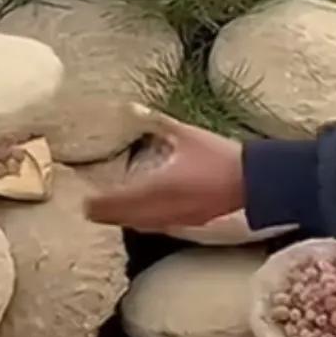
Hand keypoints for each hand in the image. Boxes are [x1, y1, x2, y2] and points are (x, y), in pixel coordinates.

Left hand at [86, 109, 245, 231]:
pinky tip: (142, 214)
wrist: (253, 182)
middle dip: (105, 215)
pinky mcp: (189, 224)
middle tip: (89, 208)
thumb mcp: (185, 134)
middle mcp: (161, 211)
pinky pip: (156, 227)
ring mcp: (175, 221)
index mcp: (155, 189)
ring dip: (123, 220)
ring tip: (110, 211)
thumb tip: (131, 108)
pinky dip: (142, 222)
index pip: (115, 204)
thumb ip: (155, 122)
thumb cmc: (218, 156)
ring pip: (139, 226)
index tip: (82, 202)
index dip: (96, 205)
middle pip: (123, 220)